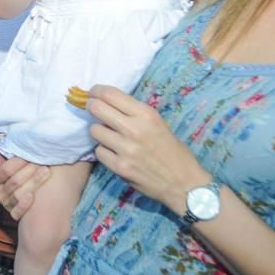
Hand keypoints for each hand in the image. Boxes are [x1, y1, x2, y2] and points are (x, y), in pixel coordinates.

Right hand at [0, 153, 50, 219]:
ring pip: (16, 195)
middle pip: (13, 182)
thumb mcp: (14, 159)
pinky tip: (33, 196)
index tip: (29, 156)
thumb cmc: (28, 167)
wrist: (46, 187)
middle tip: (41, 162)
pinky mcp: (16, 214)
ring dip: (33, 182)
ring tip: (46, 171)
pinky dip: (23, 204)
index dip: (17, 163)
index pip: (4, 170)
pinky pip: (16, 212)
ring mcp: (8, 204)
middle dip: (29, 170)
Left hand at [88, 85, 210, 213]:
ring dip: (99, 131)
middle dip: (91, 107)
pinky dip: (104, 151)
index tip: (93, 93)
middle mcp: (134, 129)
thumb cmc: (172, 150)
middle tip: (94, 110)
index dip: (96, 91)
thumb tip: (107, 103)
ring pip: (94, 130)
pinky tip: (114, 153)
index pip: (109, 94)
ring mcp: (125, 149)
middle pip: (96, 108)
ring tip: (109, 135)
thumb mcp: (157, 123)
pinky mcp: (119, 167)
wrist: (183, 183)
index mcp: (145, 114)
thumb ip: (134, 113)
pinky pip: (99, 152)